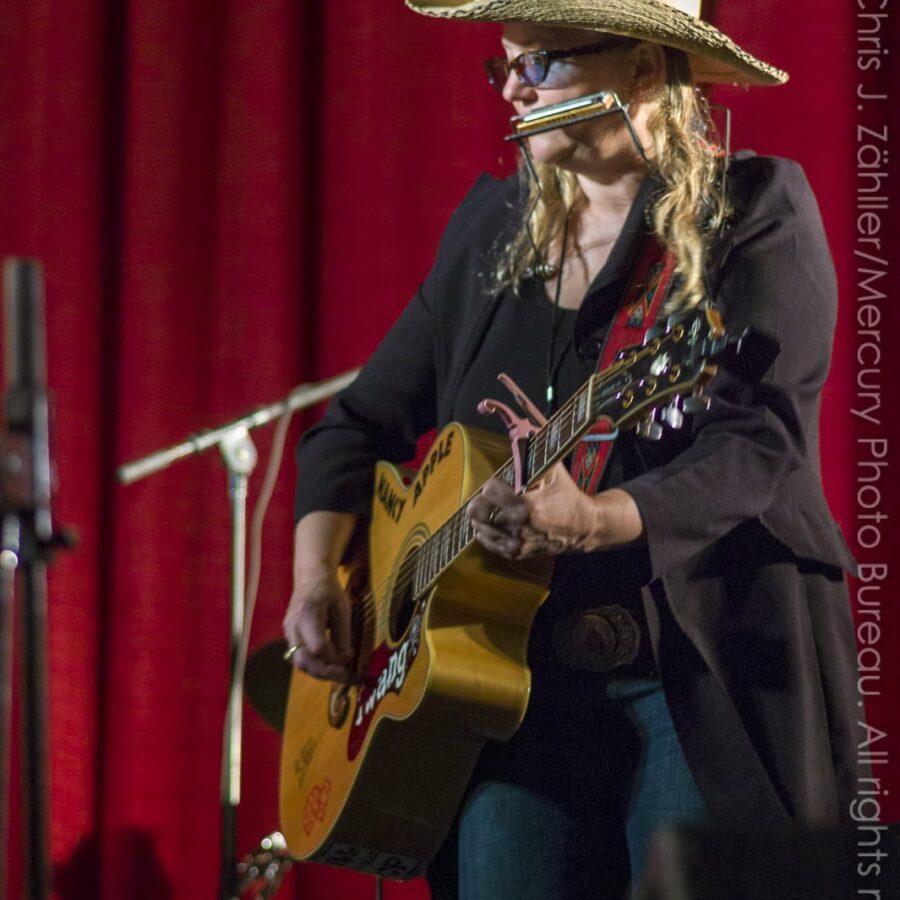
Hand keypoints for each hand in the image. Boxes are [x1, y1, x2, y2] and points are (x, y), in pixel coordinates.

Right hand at [283, 568, 354, 682]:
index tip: (350, 661)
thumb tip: (346, 659)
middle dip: (327, 674)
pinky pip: (300, 658)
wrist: (310, 577)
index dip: (334, 659)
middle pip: (304, 661)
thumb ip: (343, 633)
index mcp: (307, 615)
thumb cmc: (329, 590)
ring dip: (321, 673)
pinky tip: (332, 667)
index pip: (318, 647)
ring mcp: (288, 633)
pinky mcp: (290, 638)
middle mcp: (293, 627)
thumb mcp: (342, 607)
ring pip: (300, 663)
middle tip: (349, 678)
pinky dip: (316, 666)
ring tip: (343, 676)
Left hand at [466, 464, 642, 559]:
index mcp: (527, 506)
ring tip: (488, 510)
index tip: (496, 483)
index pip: (489, 491)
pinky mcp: (517, 553)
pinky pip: (490, 544)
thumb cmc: (567, 494)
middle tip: (486, 498)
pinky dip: (487, 534)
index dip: (491, 485)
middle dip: (480, 502)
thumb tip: (520, 427)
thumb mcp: (554, 470)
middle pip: (479, 512)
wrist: (584, 527)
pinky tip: (490, 525)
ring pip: (481, 529)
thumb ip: (536, 451)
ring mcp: (517, 543)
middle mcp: (519, 527)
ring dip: (481, 518)